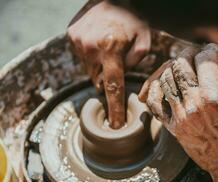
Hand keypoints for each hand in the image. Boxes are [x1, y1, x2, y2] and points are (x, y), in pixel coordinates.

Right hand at [68, 1, 150, 127]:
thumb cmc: (132, 19)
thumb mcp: (144, 40)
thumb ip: (136, 62)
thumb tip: (120, 77)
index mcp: (111, 48)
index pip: (113, 86)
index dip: (115, 108)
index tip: (115, 125)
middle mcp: (91, 47)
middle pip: (100, 80)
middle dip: (108, 78)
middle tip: (115, 62)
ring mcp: (78, 42)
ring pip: (90, 70)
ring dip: (99, 67)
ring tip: (107, 48)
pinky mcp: (71, 37)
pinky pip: (82, 58)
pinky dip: (91, 57)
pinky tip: (98, 43)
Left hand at [139, 44, 217, 181]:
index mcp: (216, 98)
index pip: (206, 58)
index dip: (216, 52)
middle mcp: (194, 105)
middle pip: (181, 63)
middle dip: (192, 54)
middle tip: (202, 57)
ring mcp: (180, 117)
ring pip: (166, 78)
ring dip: (176, 67)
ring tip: (189, 69)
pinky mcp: (172, 127)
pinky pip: (153, 103)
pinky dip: (155, 88)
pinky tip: (167, 84)